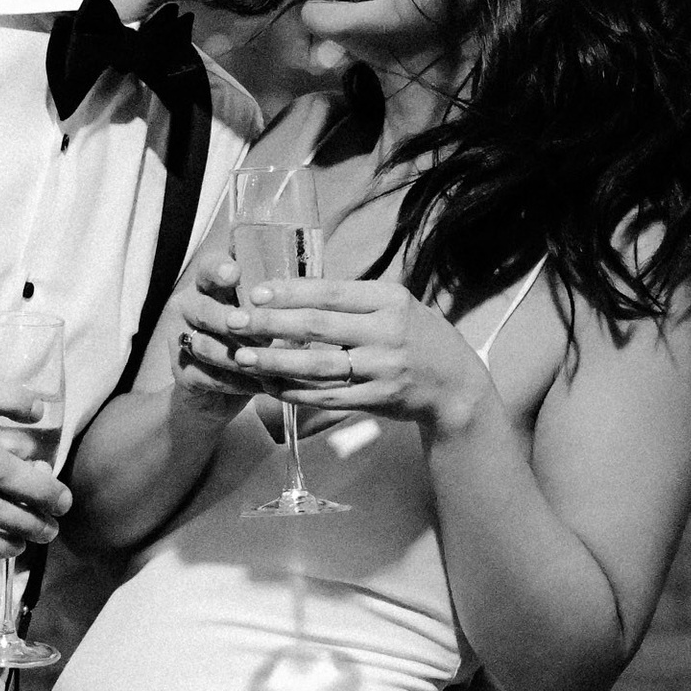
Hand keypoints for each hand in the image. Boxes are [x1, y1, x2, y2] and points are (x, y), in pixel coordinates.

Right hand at [168, 251, 271, 408]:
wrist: (211, 391)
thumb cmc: (242, 344)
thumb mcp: (256, 320)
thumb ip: (272, 314)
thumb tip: (304, 318)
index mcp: (208, 287)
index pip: (208, 269)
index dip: (219, 270)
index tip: (234, 273)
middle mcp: (188, 308)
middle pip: (205, 311)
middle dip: (234, 323)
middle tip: (264, 337)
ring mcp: (179, 339)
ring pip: (205, 346)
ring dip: (239, 357)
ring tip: (268, 365)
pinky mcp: (181, 372)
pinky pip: (208, 376)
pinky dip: (237, 382)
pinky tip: (260, 385)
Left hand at [202, 271, 487, 436]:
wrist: (456, 385)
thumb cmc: (419, 338)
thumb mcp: (397, 306)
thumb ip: (355, 301)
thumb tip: (296, 290)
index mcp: (389, 300)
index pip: (331, 292)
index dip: (290, 292)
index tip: (255, 292)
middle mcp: (387, 332)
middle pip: (319, 326)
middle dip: (271, 324)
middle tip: (234, 321)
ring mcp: (383, 368)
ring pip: (319, 365)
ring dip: (277, 362)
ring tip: (244, 357)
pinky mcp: (379, 399)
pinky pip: (330, 396)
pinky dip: (298, 392)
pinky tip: (273, 386)